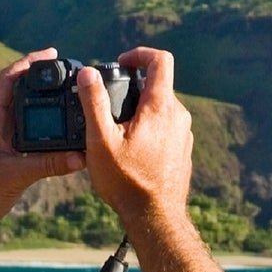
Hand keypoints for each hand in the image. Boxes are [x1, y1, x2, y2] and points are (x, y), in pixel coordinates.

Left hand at [0, 48, 85, 239]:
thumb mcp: (14, 176)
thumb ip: (47, 164)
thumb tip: (80, 156)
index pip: (8, 79)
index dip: (29, 63)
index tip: (51, 54)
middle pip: (21, 91)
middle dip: (43, 79)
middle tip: (69, 73)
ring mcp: (2, 138)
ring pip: (27, 112)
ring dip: (46, 103)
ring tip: (71, 97)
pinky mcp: (8, 153)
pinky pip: (31, 133)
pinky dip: (47, 128)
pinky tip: (64, 131)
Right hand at [78, 47, 193, 224]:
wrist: (155, 217)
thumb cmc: (127, 181)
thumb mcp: (101, 140)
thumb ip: (93, 103)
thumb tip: (88, 74)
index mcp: (161, 107)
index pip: (160, 60)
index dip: (140, 54)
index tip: (122, 61)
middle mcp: (178, 116)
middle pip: (158, 86)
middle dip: (133, 87)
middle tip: (109, 103)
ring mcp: (183, 134)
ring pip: (161, 108)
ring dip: (140, 110)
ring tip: (117, 130)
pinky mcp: (182, 150)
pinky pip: (165, 128)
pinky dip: (149, 128)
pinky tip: (131, 149)